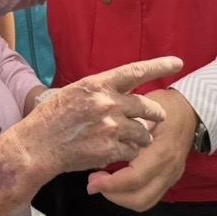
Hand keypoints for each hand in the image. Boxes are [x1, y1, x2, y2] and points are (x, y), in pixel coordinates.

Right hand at [16, 57, 183, 181]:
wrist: (38, 146)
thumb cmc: (51, 118)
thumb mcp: (74, 92)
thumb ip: (100, 91)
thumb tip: (120, 92)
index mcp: (98, 84)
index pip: (135, 71)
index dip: (159, 66)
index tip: (178, 63)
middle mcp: (107, 103)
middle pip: (147, 107)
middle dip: (154, 114)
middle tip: (155, 118)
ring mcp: (110, 127)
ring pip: (143, 132)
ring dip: (141, 137)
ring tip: (129, 139)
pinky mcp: (109, 150)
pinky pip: (132, 151)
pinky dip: (128, 152)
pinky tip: (116, 151)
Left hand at [86, 88, 197, 211]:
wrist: (191, 110)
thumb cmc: (164, 106)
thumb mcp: (143, 110)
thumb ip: (127, 128)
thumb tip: (100, 141)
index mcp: (162, 151)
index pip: (135, 178)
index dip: (110, 184)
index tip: (91, 181)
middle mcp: (168, 169)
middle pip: (140, 199)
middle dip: (113, 196)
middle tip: (95, 182)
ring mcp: (171, 176)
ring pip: (145, 202)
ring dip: (121, 198)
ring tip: (104, 183)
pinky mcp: (170, 179)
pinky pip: (149, 196)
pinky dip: (131, 194)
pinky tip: (117, 180)